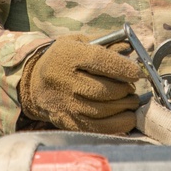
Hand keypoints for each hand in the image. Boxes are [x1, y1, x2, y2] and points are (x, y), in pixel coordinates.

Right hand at [19, 36, 143, 134]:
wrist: (34, 84)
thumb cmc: (62, 59)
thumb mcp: (78, 42)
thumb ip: (105, 43)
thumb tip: (130, 49)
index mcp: (67, 56)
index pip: (99, 61)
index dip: (122, 67)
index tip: (136, 72)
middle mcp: (65, 81)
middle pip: (104, 89)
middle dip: (125, 89)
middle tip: (131, 87)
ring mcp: (66, 104)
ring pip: (104, 110)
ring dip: (124, 106)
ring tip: (130, 100)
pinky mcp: (68, 122)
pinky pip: (99, 128)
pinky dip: (118, 124)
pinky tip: (126, 116)